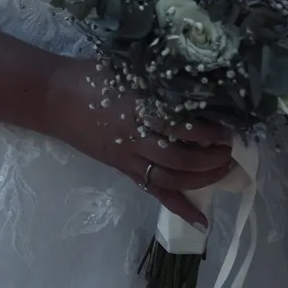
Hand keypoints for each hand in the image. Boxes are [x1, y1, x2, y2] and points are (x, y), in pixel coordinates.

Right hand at [42, 59, 233, 228]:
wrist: (55, 98)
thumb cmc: (91, 74)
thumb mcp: (126, 65)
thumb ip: (156, 74)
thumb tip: (192, 69)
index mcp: (137, 105)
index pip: (180, 124)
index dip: (206, 130)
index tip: (228, 124)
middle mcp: (135, 135)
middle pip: (179, 155)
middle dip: (210, 156)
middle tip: (232, 149)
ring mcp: (129, 156)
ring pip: (171, 175)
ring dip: (202, 177)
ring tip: (225, 169)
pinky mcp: (123, 169)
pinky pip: (154, 191)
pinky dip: (179, 207)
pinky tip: (201, 221)